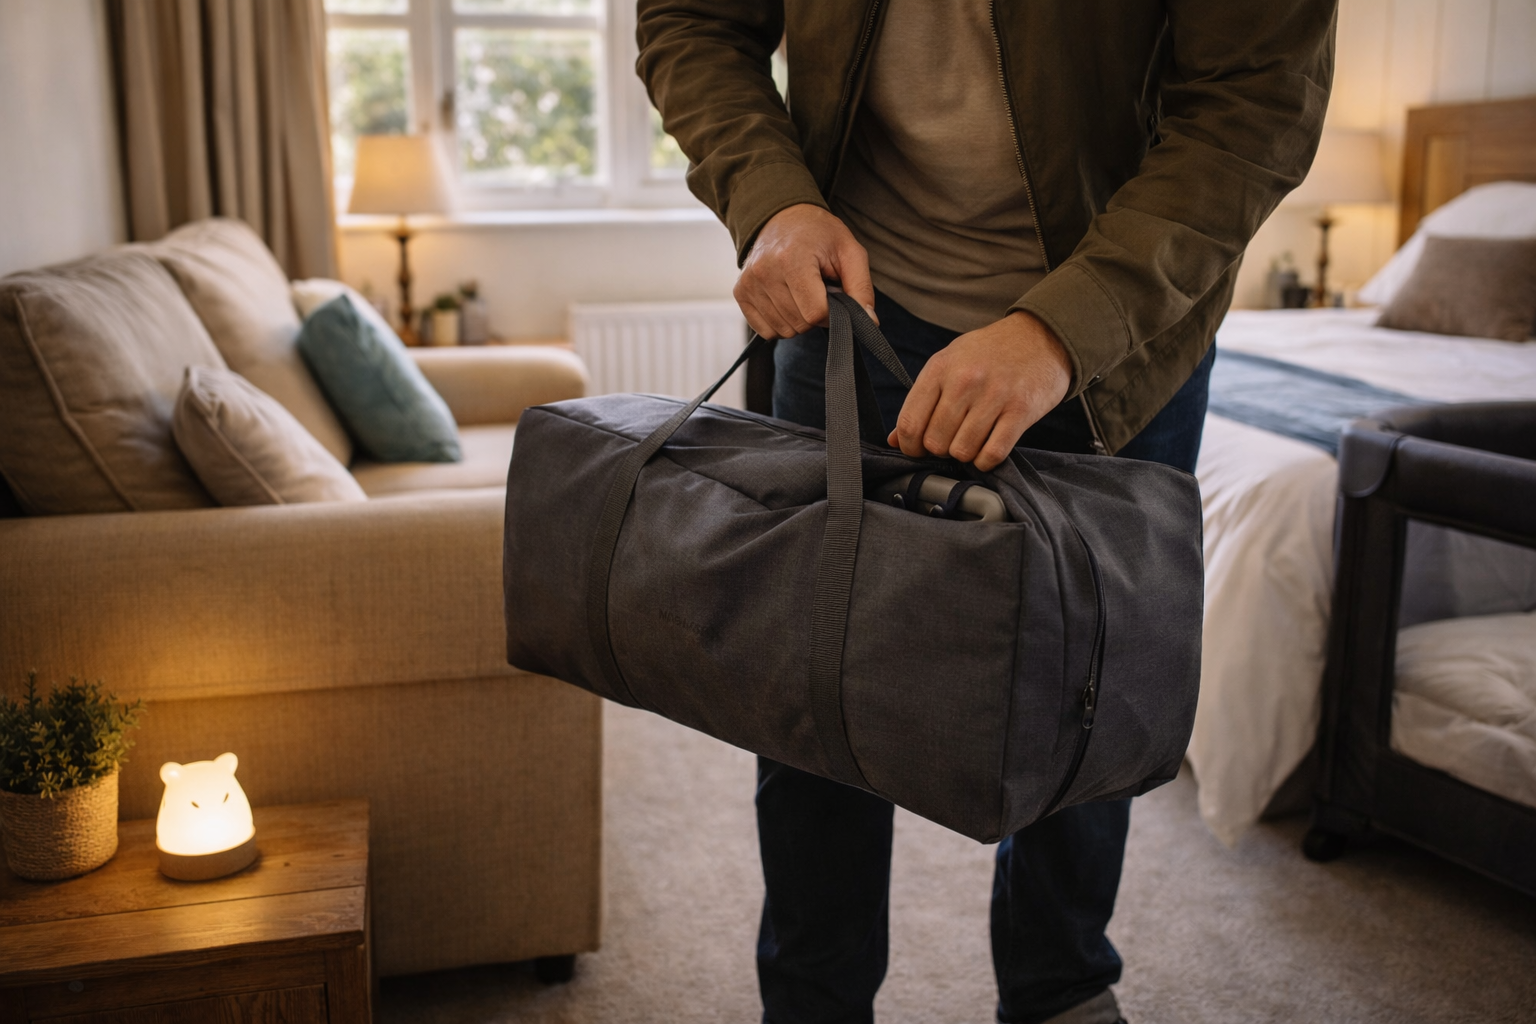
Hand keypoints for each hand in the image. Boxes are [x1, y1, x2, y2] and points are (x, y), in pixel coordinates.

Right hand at [735, 204, 877, 338]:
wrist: (783, 216)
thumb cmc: (819, 234)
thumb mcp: (849, 252)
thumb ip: (861, 288)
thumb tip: (869, 323)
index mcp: (792, 258)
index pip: (815, 313)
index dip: (832, 313)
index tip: (833, 296)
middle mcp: (764, 271)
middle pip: (799, 324)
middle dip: (815, 315)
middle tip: (817, 289)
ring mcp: (749, 283)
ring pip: (783, 330)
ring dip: (798, 319)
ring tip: (800, 291)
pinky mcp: (740, 293)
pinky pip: (766, 330)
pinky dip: (780, 322)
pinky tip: (785, 299)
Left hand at [889, 311, 1071, 471]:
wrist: (1041, 337)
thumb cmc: (990, 352)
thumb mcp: (950, 363)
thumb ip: (922, 400)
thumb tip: (896, 440)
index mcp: (940, 368)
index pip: (910, 422)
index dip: (909, 446)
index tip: (917, 450)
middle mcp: (965, 381)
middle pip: (935, 442)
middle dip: (940, 449)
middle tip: (952, 439)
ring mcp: (994, 396)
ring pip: (962, 452)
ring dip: (965, 454)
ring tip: (972, 440)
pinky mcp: (1021, 411)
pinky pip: (992, 454)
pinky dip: (986, 461)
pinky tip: (988, 448)